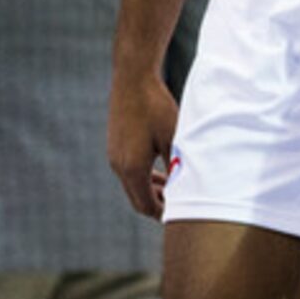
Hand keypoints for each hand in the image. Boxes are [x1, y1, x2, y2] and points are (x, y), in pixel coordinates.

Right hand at [107, 70, 180, 218]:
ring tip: (175, 190)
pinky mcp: (115, 146)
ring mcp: (114, 155)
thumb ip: (176, 166)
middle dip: (158, 205)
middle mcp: (118, 165)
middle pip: (137, 198)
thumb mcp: (174, 139)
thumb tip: (185, 188)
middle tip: (181, 207)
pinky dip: (145, 178)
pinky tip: (162, 171)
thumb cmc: (157, 108)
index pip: (145, 205)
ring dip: (152, 191)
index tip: (182, 217)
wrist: (133, 80)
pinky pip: (129, 171)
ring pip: (133, 185)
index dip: (164, 214)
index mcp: (132, 168)